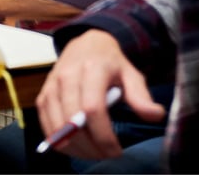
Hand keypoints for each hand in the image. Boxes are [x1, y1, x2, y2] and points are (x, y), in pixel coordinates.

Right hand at [35, 30, 164, 158]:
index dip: (103, 136)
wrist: (86, 43)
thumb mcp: (131, 74)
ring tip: (92, 152)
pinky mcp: (44, 93)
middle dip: (90, 146)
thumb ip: (141, 96)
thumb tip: (155, 115)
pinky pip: (46, 123)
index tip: (116, 151)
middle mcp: (68, 74)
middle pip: (73, 121)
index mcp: (93, 68)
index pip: (92, 108)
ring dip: (75, 147)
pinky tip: (75, 146)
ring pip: (58, 125)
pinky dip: (58, 141)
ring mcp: (53, 84)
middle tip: (106, 154)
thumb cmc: (111, 63)